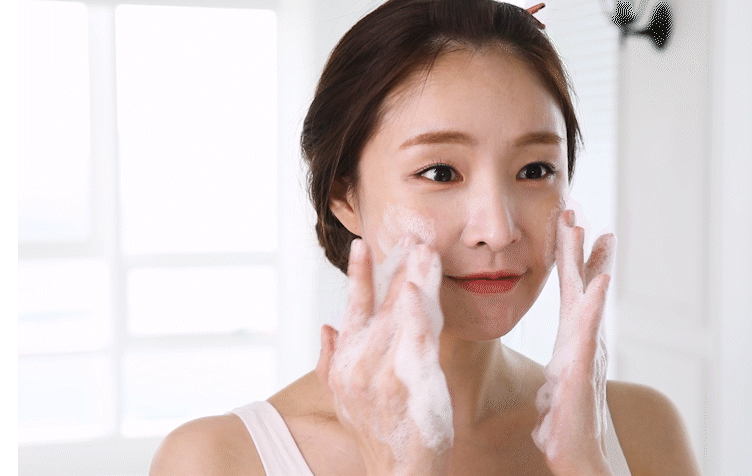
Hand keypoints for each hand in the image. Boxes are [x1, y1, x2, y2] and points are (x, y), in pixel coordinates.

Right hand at [316, 238, 452, 475]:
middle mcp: (359, 364)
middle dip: (394, 266)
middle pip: (380, 304)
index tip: (361, 243)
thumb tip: (327, 326)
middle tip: (408, 232)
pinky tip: (417, 288)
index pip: (352, 309)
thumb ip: (331, 361)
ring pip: (400, 314)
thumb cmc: (380, 434)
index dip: (358, 275)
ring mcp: (383, 372)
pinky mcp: (409, 381)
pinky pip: (414, 337)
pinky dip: (414, 311)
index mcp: (345, 363)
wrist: (398, 474)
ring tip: (424, 249)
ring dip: (412, 278)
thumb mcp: (346, 398)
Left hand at [532, 210, 615, 475]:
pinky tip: (600, 280)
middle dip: (576, 248)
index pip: (569, 291)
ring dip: (588, 264)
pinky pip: (588, 331)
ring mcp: (586, 355)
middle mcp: (583, 343)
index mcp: (571, 343)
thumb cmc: (567, 432)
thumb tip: (551, 380)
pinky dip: (595, 303)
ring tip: (588, 230)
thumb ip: (553, 380)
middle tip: (575, 210)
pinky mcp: (582, 372)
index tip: (569, 225)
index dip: (568, 258)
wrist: (581, 459)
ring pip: (587, 300)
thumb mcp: (553, 395)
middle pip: (579, 285)